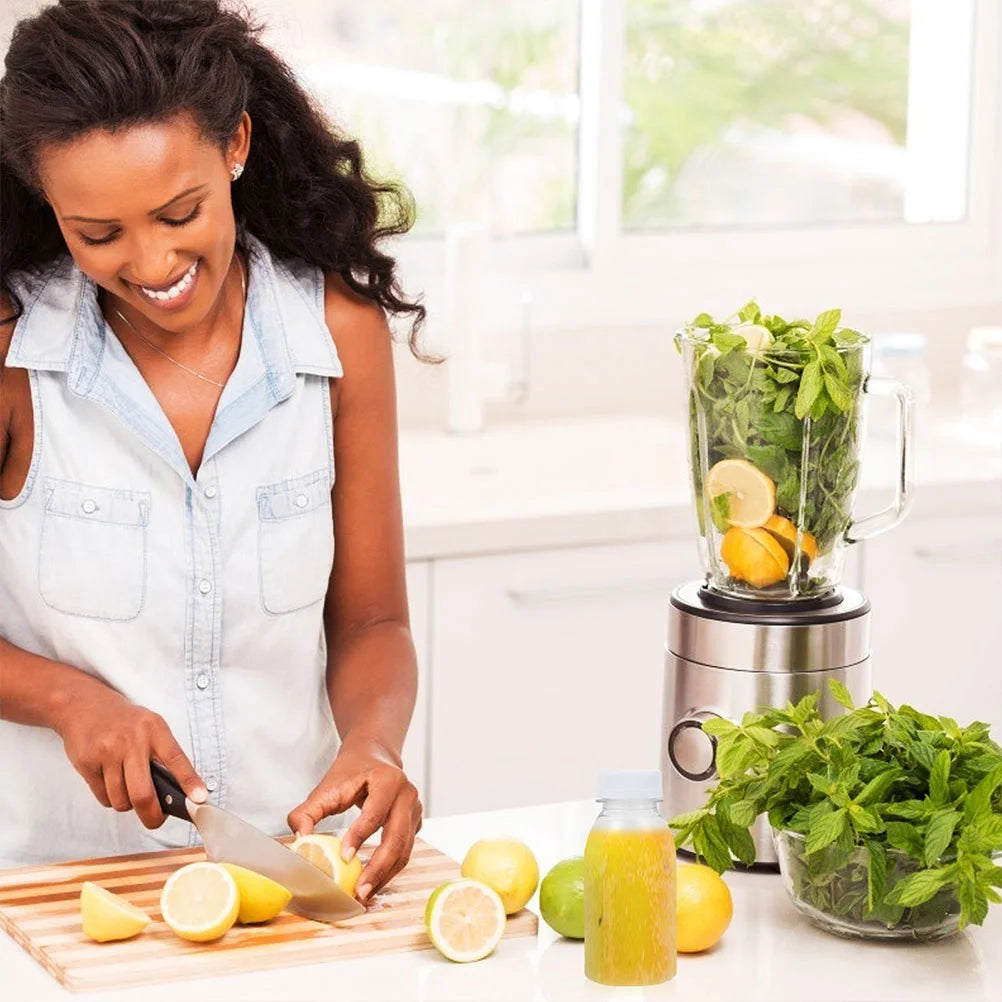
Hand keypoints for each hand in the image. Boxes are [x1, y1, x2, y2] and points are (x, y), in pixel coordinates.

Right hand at [52, 674, 206, 828]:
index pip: (176, 759)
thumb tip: (180, 791)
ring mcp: (107, 752)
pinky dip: (110, 798)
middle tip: (156, 820)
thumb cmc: (124, 721)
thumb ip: (163, 754)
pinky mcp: (87, 763)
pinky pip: (103, 797)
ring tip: (129, 790)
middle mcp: (131, 740)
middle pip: (143, 793)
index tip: (199, 799)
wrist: (84, 705)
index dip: (189, 781)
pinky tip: (111, 782)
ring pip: (121, 800)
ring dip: (127, 805)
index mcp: (154, 729)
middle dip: (152, 816)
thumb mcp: (151, 726)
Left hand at [287, 734, 422, 901]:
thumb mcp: (325, 787)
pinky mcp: (415, 823)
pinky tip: (373, 882)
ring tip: (365, 893)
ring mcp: (415, 809)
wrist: (374, 757)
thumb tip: (300, 841)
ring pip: (404, 850)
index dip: (360, 836)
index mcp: (388, 780)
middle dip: (378, 868)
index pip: (375, 813)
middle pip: (396, 837)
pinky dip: (390, 870)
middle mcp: (407, 794)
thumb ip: (307, 812)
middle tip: (359, 890)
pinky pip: (405, 851)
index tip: (343, 857)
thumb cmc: (350, 773)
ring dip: (385, 875)